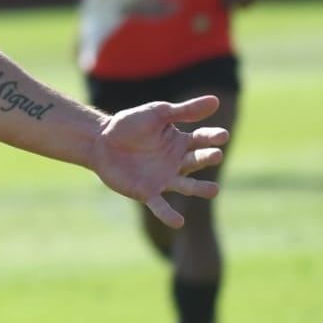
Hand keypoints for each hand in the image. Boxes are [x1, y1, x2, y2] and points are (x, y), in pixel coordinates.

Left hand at [91, 96, 227, 226]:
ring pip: (186, 186)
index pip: (202, 140)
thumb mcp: (157, 114)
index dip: (212, 138)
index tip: (222, 136)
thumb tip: (215, 100)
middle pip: (197, 161)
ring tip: (214, 190)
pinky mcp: (147, 192)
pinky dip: (169, 215)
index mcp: (181, 142)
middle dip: (207, 158)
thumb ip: (184, 111)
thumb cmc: (130, 125)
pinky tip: (178, 222)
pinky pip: (160, 206)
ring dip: (199, 188)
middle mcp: (177, 162)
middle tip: (215, 155)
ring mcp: (164, 179)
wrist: (100, 141)